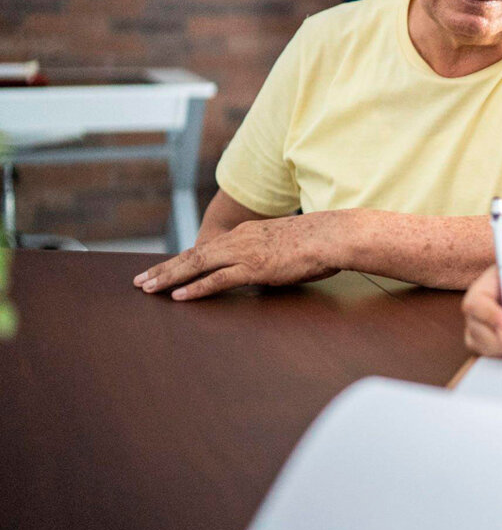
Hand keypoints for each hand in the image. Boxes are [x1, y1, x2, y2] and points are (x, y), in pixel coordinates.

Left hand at [133, 214, 338, 299]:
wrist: (333, 236)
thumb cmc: (319, 243)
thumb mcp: (287, 247)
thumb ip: (270, 257)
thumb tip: (265, 272)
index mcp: (248, 233)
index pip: (207, 248)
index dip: (182, 260)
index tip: (163, 270)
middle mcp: (240, 239)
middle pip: (193, 255)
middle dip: (164, 269)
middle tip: (140, 281)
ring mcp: (245, 252)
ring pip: (197, 264)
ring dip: (169, 277)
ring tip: (147, 288)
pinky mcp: (254, 267)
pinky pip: (217, 280)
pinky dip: (195, 288)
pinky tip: (178, 296)